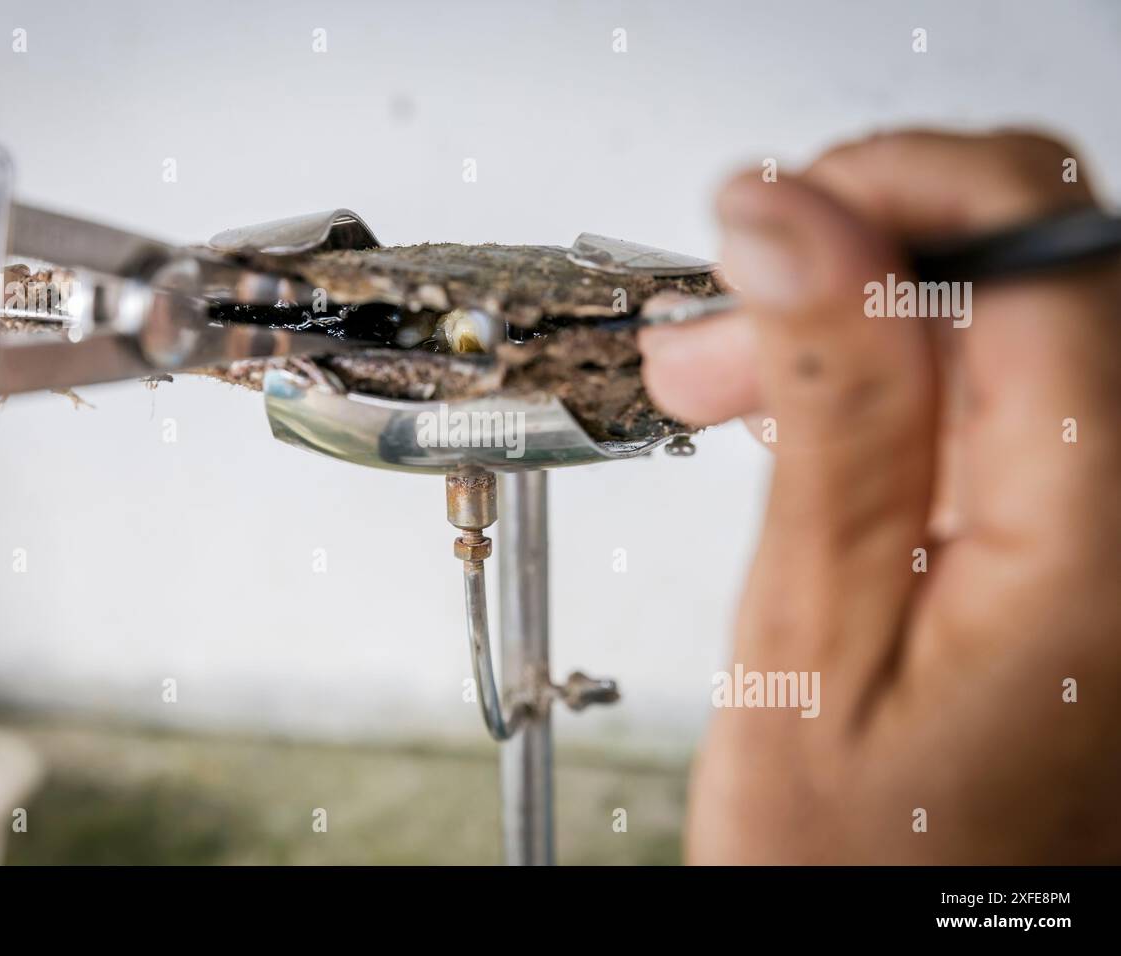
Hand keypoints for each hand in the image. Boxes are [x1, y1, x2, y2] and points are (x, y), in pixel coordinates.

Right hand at [639, 131, 1120, 862]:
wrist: (917, 944)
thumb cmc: (864, 867)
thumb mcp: (808, 643)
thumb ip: (830, 417)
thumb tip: (796, 228)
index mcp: (1104, 539)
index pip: (1041, 242)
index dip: (891, 187)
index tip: (767, 220)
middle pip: (1039, 267)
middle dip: (860, 258)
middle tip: (721, 326)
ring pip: (1013, 326)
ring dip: (864, 324)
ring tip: (733, 385)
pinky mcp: (1092, 545)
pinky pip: (1008, 403)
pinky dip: (899, 387)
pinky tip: (813, 431)